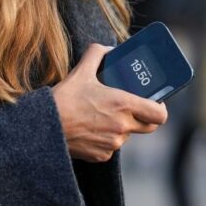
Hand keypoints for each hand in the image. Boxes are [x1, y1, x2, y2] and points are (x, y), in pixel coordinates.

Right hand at [52, 44, 168, 162]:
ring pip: (126, 136)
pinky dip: (104, 141)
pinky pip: (110, 148)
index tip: (153, 103)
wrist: (45, 128)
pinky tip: (91, 131)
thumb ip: (97, 54)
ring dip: (120, 129)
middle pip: (148, 127)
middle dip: (143, 118)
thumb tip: (107, 49)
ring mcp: (112, 144)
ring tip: (102, 118)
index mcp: (124, 105)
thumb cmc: (64, 100)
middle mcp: (122, 127)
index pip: (160, 114)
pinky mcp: (101, 156)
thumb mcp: (80, 72)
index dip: (160, 109)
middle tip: (132, 109)